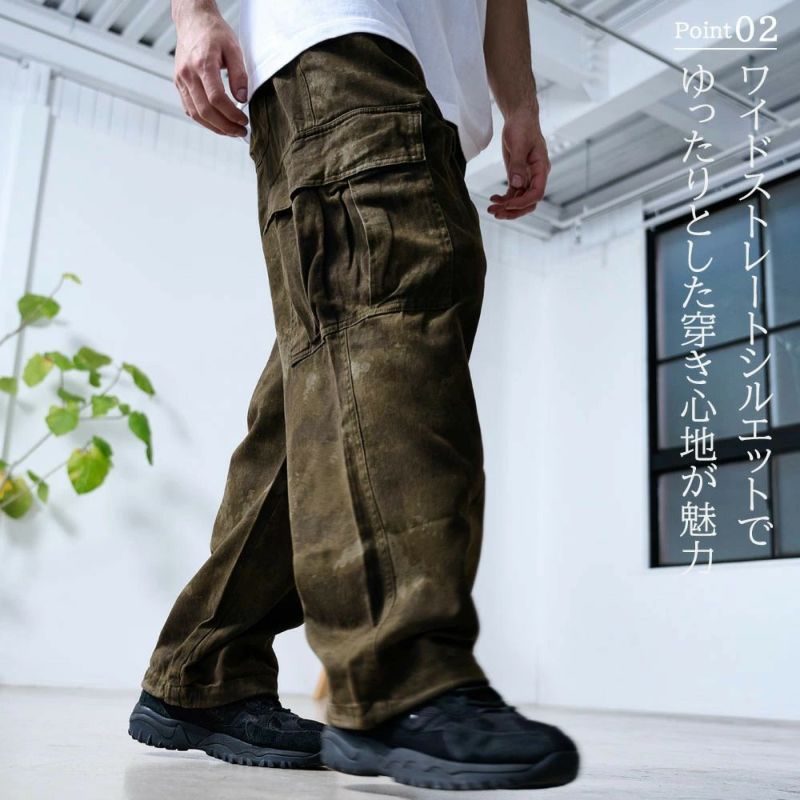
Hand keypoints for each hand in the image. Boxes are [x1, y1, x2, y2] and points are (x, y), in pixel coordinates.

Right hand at [174, 8, 248, 136]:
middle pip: (205, 111)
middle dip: (225, 126)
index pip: (216, 99)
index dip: (232, 114)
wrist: (193, 20)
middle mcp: (188, 74)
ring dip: (214, 127)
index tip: (244, 121)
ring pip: (195, 114)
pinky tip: (217, 123)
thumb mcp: (233, 49)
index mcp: (202, 64)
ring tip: (231, 132)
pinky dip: (204, 120)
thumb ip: (239, 75)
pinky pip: (189, 109)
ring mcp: (181, 80)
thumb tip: (242, 99)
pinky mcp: (179, 84)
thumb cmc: (214, 32)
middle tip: (240, 132)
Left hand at [488, 109, 550, 219]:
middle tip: (496, 213)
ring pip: (520, 200)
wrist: (520, 118)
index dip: (523, 202)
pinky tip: (493, 199)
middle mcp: (536, 176)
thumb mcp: (520, 144)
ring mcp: (527, 177)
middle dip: (513, 210)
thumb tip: (517, 184)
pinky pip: (513, 193)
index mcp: (541, 169)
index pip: (536, 193)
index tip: (507, 205)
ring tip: (490, 209)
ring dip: (506, 207)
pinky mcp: (518, 176)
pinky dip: (503, 199)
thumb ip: (518, 165)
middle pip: (529, 202)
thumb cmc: (523, 127)